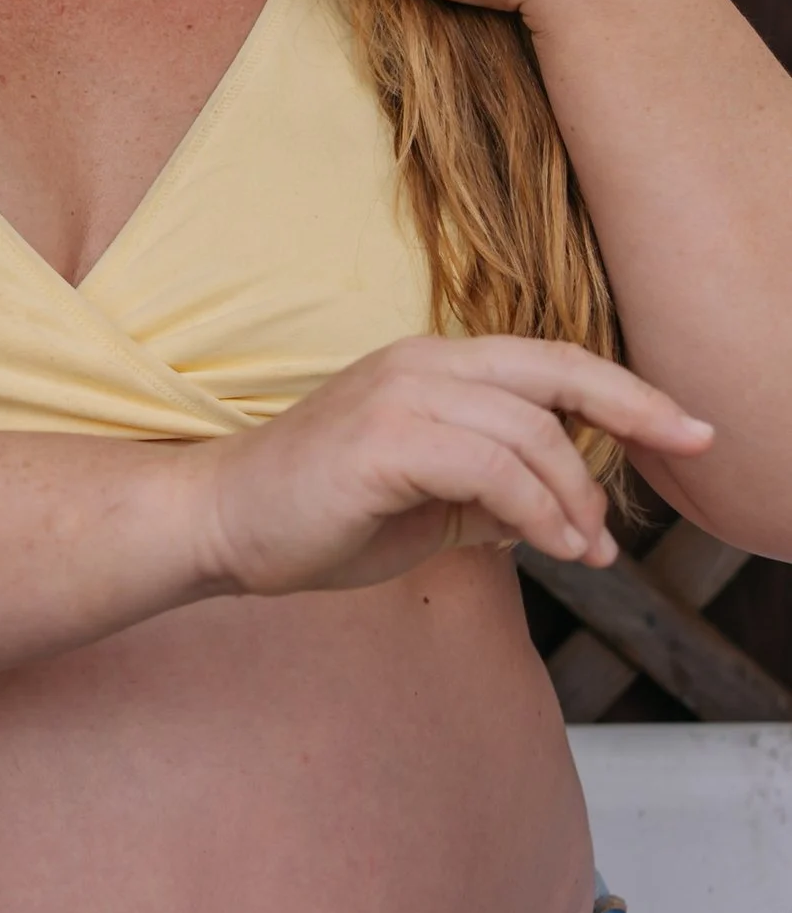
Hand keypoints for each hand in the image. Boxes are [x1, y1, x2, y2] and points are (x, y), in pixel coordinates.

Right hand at [185, 334, 711, 595]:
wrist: (222, 523)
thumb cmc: (318, 514)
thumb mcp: (427, 501)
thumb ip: (492, 494)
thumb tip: (560, 516)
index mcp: (433, 366)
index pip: (550, 362)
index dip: (628, 390)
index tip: (690, 426)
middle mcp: (421, 363)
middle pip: (556, 375)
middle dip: (636, 413)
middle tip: (689, 450)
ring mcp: (399, 395)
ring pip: (531, 432)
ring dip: (576, 496)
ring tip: (586, 549)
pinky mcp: (383, 441)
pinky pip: (492, 469)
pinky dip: (536, 510)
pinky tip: (549, 547)